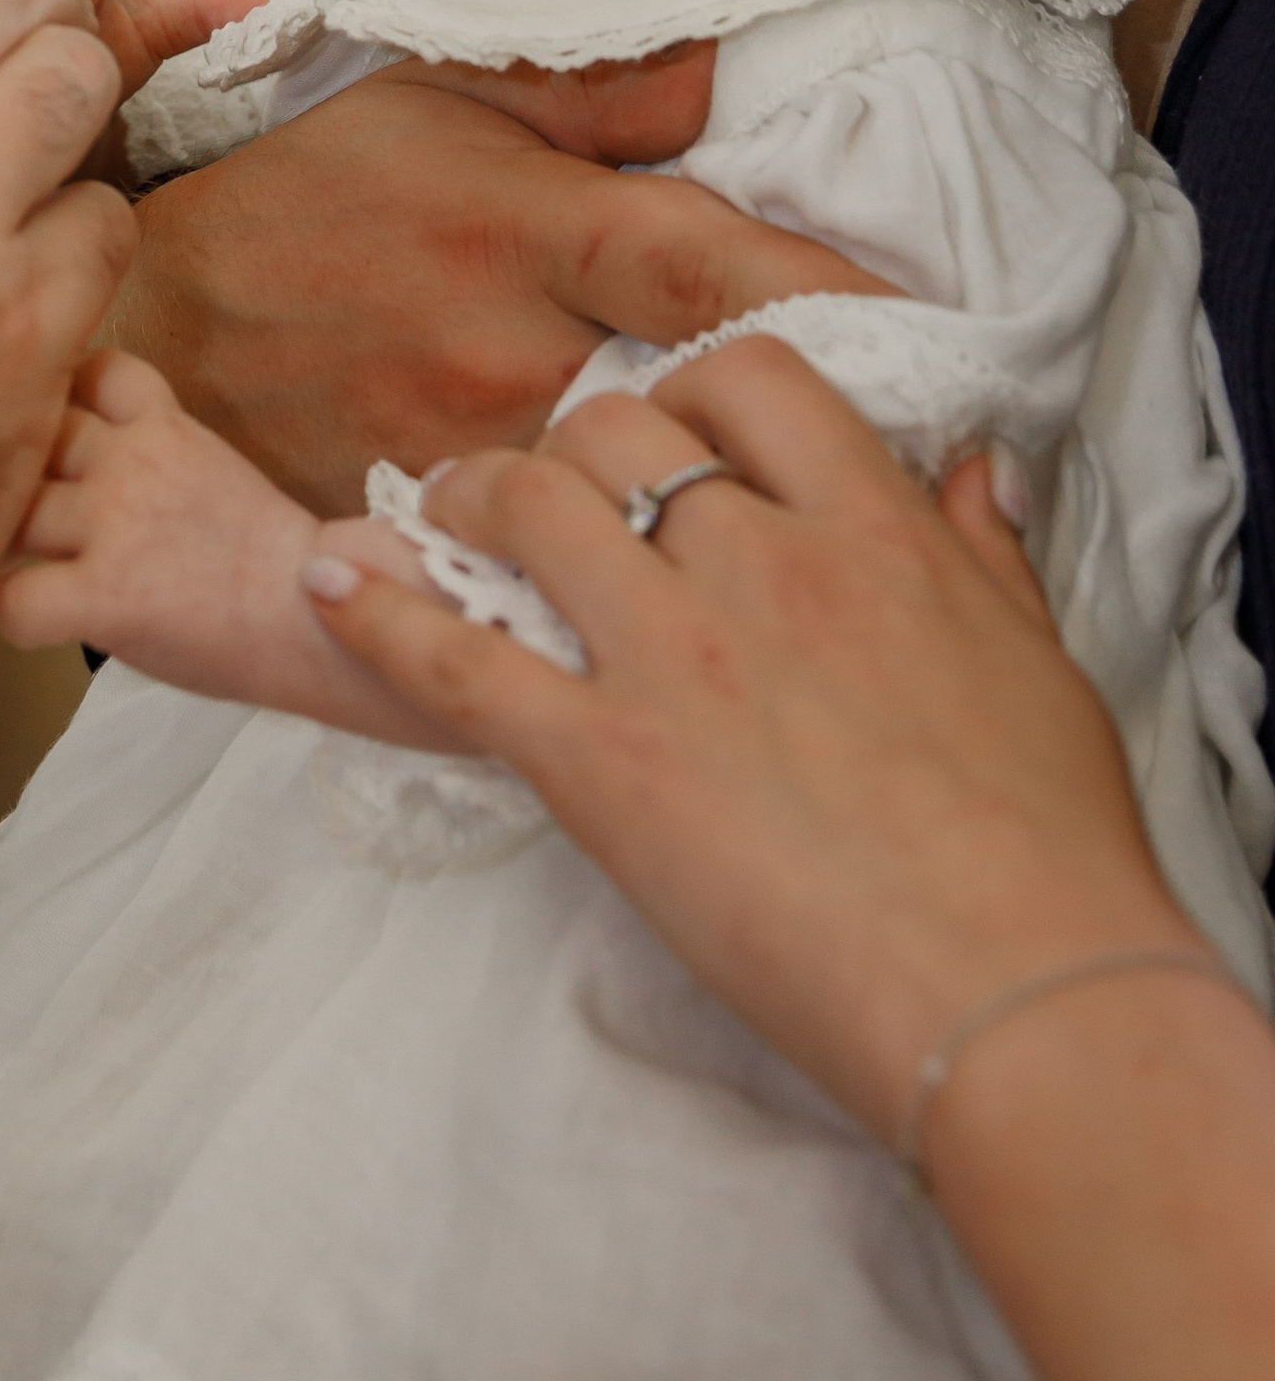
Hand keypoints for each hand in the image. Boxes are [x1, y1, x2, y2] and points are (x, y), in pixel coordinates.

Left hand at [0, 348, 466, 740]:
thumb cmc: (271, 562)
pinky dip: (12, 614)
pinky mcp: (105, 596)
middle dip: (12, 472)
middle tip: (19, 513)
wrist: (322, 620)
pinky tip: (36, 617)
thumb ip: (148, 455)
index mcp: (164, 426)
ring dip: (0, 542)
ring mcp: (114, 526)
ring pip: (9, 514)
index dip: (57, 402)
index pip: (86, 371)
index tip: (54, 438)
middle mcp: (130, 461)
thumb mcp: (209, 469)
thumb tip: (74, 472)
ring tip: (15, 566)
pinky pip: (13, 601)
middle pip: (28, 436)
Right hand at [113, 49, 887, 509]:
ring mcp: (465, 458)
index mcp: (524, 231)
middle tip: (887, 443)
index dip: (830, 297)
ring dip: (702, 505)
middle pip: (695, 408)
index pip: (706, 264)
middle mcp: (506, 352)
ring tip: (781, 526)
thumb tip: (718, 74)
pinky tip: (656, 582)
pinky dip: (603, 568)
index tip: (942, 329)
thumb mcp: (433, 100)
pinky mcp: (425, 538)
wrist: (148, 322)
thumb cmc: (303, 204)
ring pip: (625, 495)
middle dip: (785, 429)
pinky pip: (542, 562)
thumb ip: (588, 93)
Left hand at [300, 338, 1189, 1145]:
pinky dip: (375, 613)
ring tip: (437, 513)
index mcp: (872, 533)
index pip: (750, 377)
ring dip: (465, 498)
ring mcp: (670, 658)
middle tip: (549, 488)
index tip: (672, 429)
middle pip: (616, 430)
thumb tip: (971, 474)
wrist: (1021, 1002)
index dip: (690, 385)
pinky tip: (327, 584)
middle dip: (569, 444)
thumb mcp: (1042, 670)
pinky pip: (453, 658)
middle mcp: (758, 564)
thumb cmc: (1052, 854)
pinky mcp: (598, 763)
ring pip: (524, 505)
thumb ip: (985, 557)